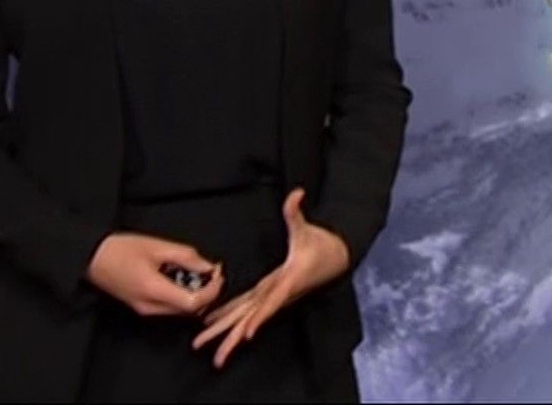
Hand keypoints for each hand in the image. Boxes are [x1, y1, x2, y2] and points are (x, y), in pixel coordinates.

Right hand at [85, 232, 224, 316]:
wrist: (90, 257)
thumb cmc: (119, 249)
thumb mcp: (158, 246)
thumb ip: (186, 257)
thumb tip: (208, 266)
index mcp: (154, 291)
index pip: (194, 303)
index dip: (212, 290)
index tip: (217, 274)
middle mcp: (149, 306)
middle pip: (189, 309)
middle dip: (206, 291)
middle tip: (210, 270)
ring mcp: (144, 309)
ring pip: (180, 309)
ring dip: (194, 293)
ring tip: (194, 270)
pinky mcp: (140, 307)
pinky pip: (169, 306)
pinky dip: (181, 294)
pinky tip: (179, 276)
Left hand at [192, 187, 349, 368]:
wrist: (338, 257)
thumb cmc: (323, 245)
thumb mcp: (307, 228)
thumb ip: (296, 212)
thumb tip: (295, 193)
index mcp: (288, 281)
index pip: (272, 302)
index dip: (259, 318)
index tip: (246, 334)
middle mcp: (279, 294)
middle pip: (253, 320)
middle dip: (234, 338)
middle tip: (216, 357)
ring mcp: (273, 296)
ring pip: (248, 320)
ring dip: (230, 337)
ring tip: (213, 356)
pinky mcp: (270, 295)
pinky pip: (247, 311)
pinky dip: (232, 321)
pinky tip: (216, 326)